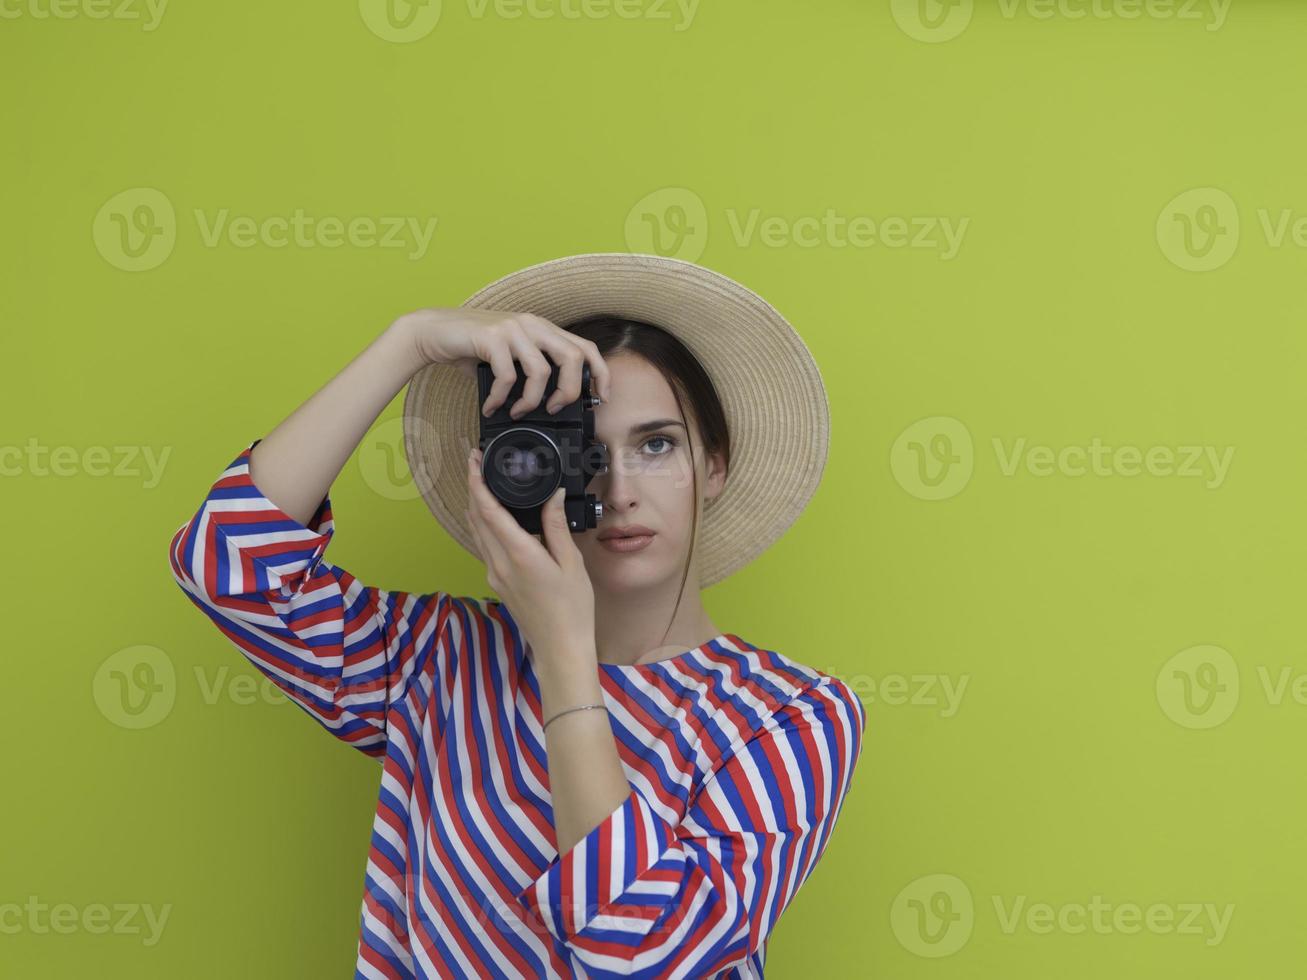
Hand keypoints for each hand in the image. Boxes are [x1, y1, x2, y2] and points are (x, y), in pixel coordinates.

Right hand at [394, 307, 611, 415]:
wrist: (433, 331)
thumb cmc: (472, 347)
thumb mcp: (509, 355)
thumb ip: (531, 369)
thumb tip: (551, 402)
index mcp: (542, 328)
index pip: (585, 347)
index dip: (600, 373)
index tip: (600, 398)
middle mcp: (532, 324)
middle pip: (572, 358)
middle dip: (568, 392)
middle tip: (553, 409)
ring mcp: (513, 329)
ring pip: (541, 371)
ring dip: (531, 400)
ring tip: (518, 411)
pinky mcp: (492, 337)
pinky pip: (507, 376)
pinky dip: (501, 398)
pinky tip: (493, 406)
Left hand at [464, 446, 595, 670]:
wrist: (560, 648)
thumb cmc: (572, 609)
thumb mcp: (571, 563)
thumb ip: (556, 527)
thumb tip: (554, 495)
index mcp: (519, 554)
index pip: (488, 510)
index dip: (477, 481)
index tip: (474, 459)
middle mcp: (499, 563)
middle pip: (475, 517)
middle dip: (473, 487)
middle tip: (478, 463)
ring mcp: (495, 574)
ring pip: (476, 532)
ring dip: (477, 506)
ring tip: (486, 484)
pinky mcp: (498, 583)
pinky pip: (485, 546)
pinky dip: (486, 525)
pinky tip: (498, 519)